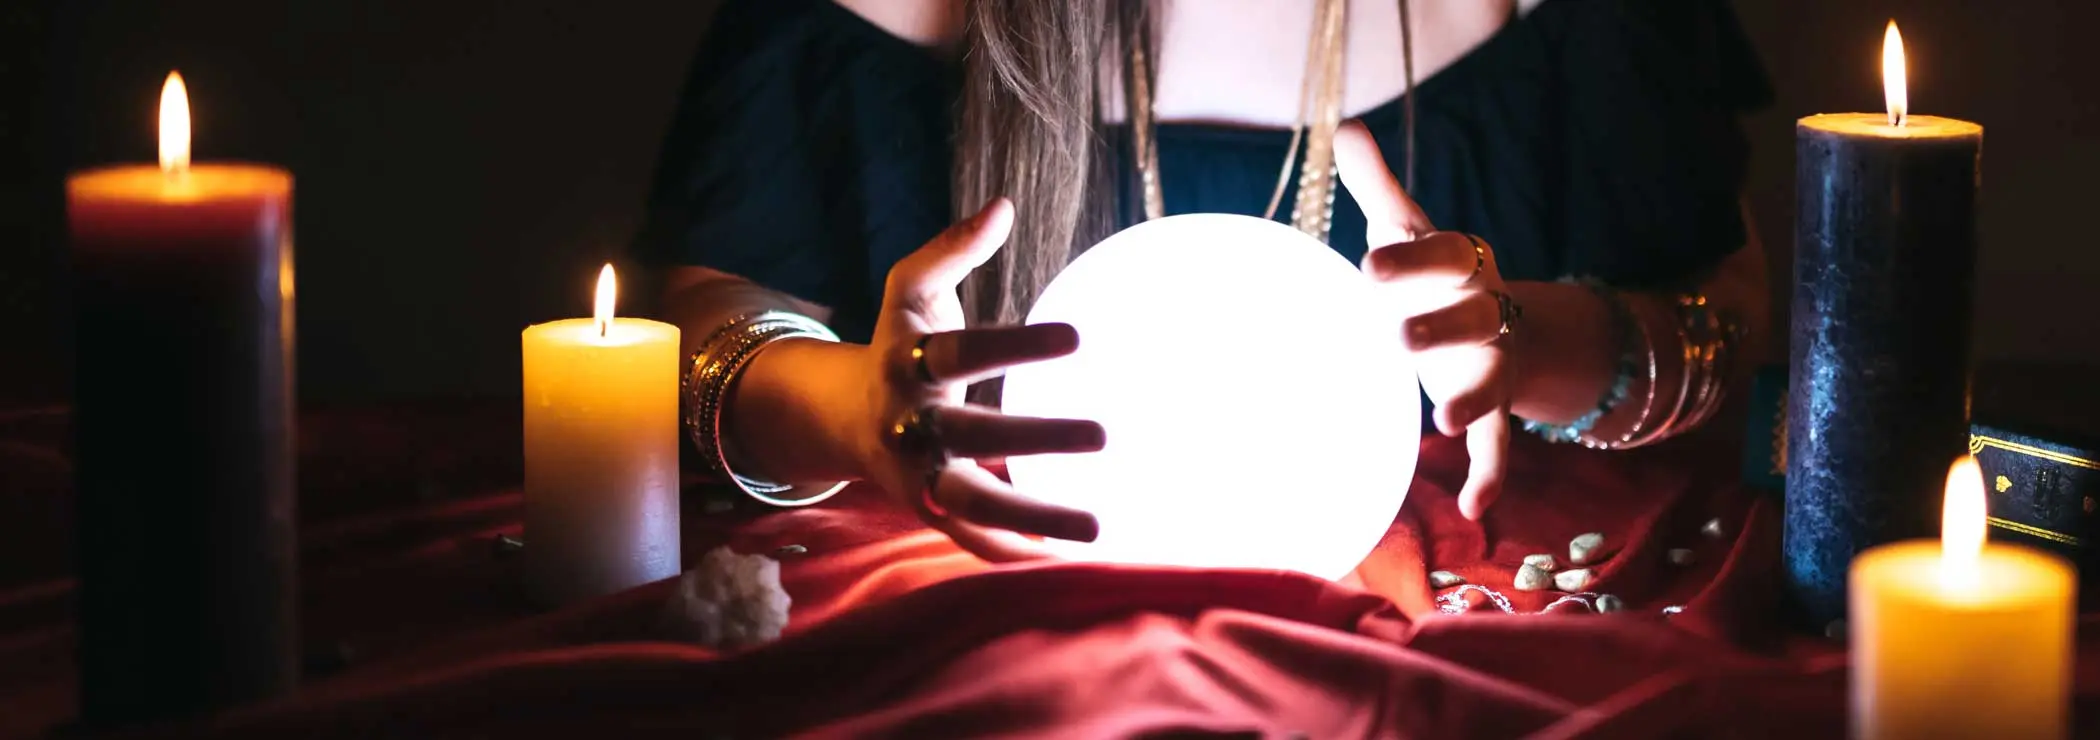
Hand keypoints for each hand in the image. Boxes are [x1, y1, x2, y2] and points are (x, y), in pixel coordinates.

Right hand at [857, 198, 1104, 560]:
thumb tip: (1001, 205)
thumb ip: (951, 250)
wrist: (842, 419)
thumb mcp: (910, 290)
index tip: (1078, 338)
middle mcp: (908, 424)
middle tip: (1104, 434)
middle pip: (971, 436)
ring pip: (973, 502)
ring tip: (1099, 527)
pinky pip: (970, 537)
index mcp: (906, 363)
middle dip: (1035, 439)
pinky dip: (1012, 551)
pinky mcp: (926, 510)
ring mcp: (915, 474)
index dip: (1016, 346)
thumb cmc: (898, 344)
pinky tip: (1067, 560)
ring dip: (1034, 516)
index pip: (962, 352)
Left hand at [1334, 122, 1512, 520]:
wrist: (1492, 316)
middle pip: (1471, 318)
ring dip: (1470, 402)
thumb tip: (1347, 125)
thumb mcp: (1408, 227)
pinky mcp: (1489, 407)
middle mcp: (1484, 312)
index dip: (1411, 260)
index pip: (1443, 253)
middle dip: (1440, 328)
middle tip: (1398, 337)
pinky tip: (1479, 514)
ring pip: (1489, 382)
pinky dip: (1491, 478)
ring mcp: (1490, 364)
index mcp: (1461, 264)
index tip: (1369, 266)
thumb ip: (1381, 184)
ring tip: (1443, 421)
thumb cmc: (1432, 270)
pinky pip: (1500, 447)